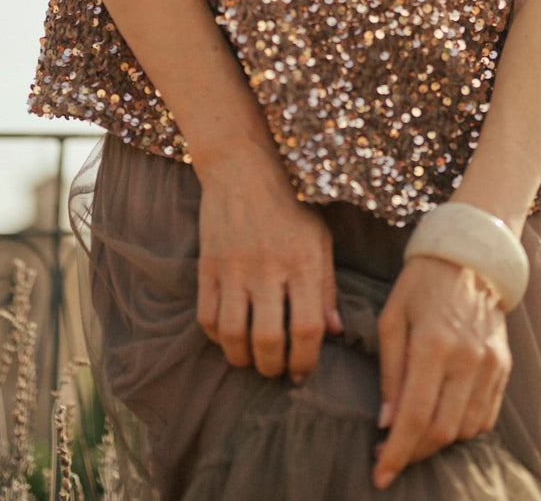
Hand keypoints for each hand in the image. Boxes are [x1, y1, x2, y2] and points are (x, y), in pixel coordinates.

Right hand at [195, 148, 343, 382]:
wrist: (243, 169)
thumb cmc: (291, 205)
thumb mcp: (320, 239)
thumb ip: (327, 286)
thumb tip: (333, 331)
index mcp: (302, 261)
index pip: (306, 328)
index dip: (305, 360)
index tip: (302, 371)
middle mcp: (268, 268)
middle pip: (267, 340)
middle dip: (273, 367)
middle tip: (277, 369)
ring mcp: (234, 268)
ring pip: (233, 335)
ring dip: (243, 359)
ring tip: (253, 360)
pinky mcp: (207, 266)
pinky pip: (207, 318)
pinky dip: (218, 338)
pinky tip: (230, 337)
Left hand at [372, 254, 511, 489]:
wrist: (469, 256)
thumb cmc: (421, 285)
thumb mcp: (392, 318)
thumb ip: (391, 372)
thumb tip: (387, 423)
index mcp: (433, 344)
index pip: (415, 415)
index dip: (397, 452)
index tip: (381, 475)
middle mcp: (466, 358)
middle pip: (442, 430)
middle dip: (414, 453)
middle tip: (391, 456)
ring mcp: (490, 363)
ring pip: (466, 429)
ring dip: (439, 443)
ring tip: (416, 436)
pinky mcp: (504, 366)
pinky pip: (486, 416)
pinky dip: (464, 429)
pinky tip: (444, 419)